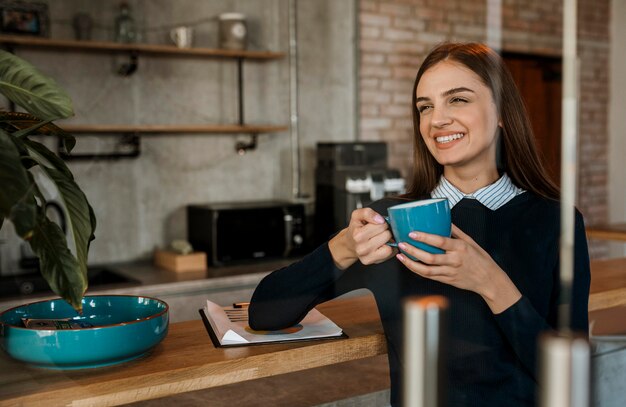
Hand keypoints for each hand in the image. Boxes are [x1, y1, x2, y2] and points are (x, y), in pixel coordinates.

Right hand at [329, 207, 395, 268]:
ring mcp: (368, 256)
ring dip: (388, 240)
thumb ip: (367, 213)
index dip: (381, 222)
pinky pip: (390, 253)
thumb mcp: (357, 215)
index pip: (381, 225)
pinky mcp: (373, 262)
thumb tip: (380, 219)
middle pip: (387, 235)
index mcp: (358, 235)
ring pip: (389, 246)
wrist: (350, 243)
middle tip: (378, 232)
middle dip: (385, 231)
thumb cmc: (355, 229)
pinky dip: (390, 248)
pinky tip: (383, 245)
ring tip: (381, 238)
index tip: (376, 224)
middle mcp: (362, 248)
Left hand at [395, 224, 521, 313]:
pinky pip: (430, 276)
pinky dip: (418, 270)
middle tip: (401, 244)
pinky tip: (409, 264)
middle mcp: (454, 260)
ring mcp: (450, 272)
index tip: (412, 233)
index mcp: (460, 248)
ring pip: (427, 270)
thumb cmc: (480, 258)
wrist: (489, 280)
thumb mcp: (471, 241)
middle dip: (413, 251)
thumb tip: (444, 218)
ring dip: (411, 263)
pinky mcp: (447, 280)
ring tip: (400, 255)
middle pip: (430, 257)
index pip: (440, 241)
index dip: (424, 237)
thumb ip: (456, 231)